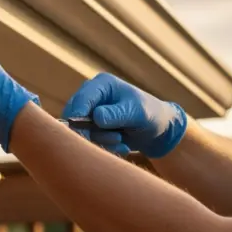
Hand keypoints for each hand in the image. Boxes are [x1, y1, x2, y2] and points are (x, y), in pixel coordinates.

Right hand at [62, 72, 187, 157]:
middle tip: (116, 138)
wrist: (158, 129)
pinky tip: (121, 146)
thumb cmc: (151, 114)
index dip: (77, 116)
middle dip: (92, 133)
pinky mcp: (90, 129)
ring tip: (122, 142)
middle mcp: (91, 97)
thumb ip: (117, 114)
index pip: (81, 99)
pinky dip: (103, 147)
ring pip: (80, 132)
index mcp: (101, 85)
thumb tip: (96, 117)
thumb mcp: (137, 113)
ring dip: (101, 142)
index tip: (84, 133)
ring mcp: (89, 113)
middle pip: (74, 117)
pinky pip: (87, 142)